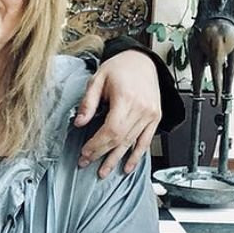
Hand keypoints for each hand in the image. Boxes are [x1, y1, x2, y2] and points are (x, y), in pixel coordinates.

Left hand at [74, 50, 161, 177]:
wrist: (142, 60)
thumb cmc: (119, 67)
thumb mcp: (97, 79)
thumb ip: (88, 102)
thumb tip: (78, 123)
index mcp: (126, 98)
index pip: (111, 130)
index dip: (97, 144)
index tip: (84, 153)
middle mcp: (141, 108)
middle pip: (120, 139)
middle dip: (101, 154)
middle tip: (87, 163)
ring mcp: (151, 114)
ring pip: (132, 143)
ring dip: (116, 159)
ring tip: (104, 172)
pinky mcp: (155, 117)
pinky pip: (146, 141)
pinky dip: (137, 156)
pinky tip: (127, 167)